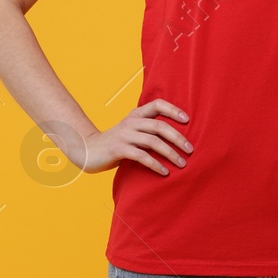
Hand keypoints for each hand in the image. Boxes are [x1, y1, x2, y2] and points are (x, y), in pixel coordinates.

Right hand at [76, 98, 192, 175]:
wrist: (87, 150)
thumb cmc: (115, 143)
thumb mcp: (131, 131)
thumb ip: (147, 130)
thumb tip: (176, 137)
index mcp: (135, 115)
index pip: (157, 104)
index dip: (173, 110)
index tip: (187, 120)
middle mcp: (131, 122)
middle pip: (159, 126)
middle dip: (178, 138)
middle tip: (191, 150)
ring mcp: (124, 135)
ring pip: (153, 141)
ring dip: (170, 153)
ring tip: (182, 164)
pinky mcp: (119, 149)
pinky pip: (142, 156)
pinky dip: (156, 164)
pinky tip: (164, 172)